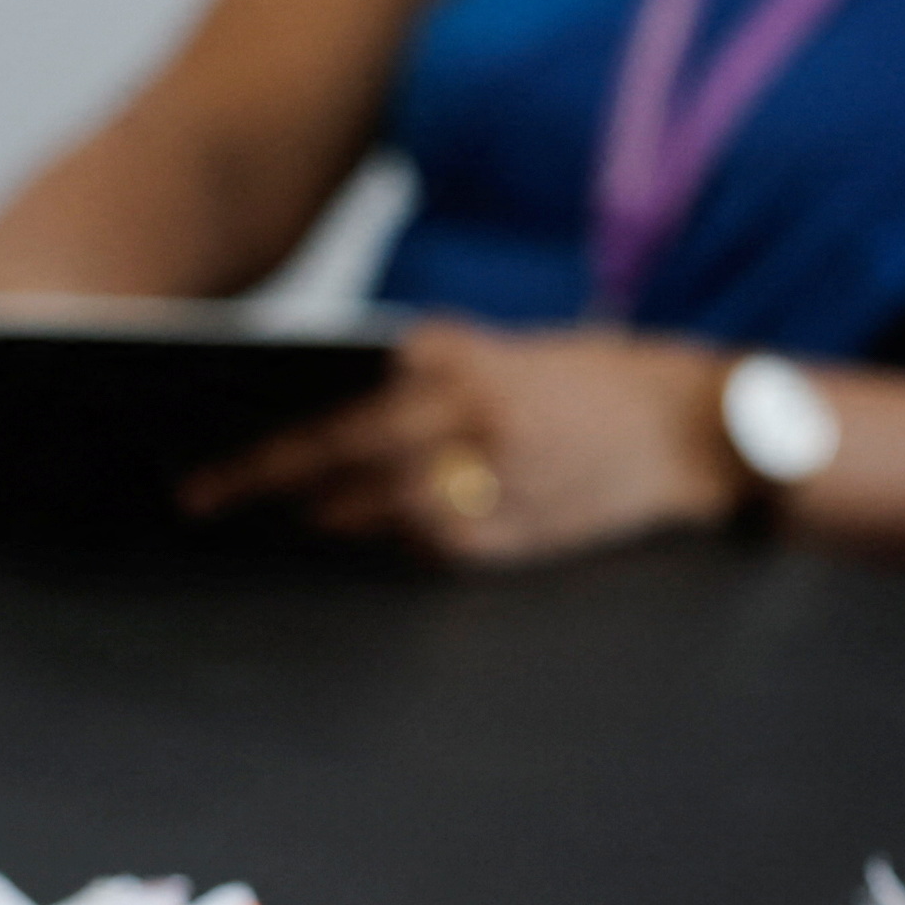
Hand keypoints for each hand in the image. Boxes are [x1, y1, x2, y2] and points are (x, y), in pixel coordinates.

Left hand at [181, 322, 745, 565]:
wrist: (697, 427)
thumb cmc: (592, 380)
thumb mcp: (508, 352)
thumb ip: (430, 370)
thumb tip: (342, 392)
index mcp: (469, 370)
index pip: (342, 416)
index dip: (267, 451)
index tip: (206, 470)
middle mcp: (480, 430)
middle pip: (347, 471)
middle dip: (270, 489)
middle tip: (207, 500)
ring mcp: (504, 491)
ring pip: (387, 518)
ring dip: (333, 520)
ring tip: (289, 517)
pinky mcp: (526, 541)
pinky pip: (439, 552)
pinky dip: (400, 544)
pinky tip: (378, 536)